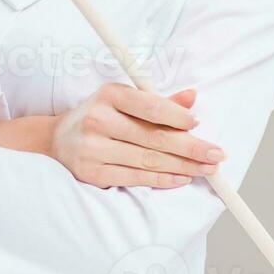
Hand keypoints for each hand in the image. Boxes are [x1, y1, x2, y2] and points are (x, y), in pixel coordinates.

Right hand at [49, 83, 223, 188]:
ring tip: (205, 169)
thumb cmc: (99, 116)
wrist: (57, 140)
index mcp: (108, 95)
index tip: (198, 124)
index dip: (177, 116)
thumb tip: (191, 98)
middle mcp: (98, 120)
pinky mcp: (93, 172)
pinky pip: (135, 178)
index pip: (150, 106)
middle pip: (153, 137)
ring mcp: (93, 148)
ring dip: (182, 167)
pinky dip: (162, 179)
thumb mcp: (123, 101)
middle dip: (190, 148)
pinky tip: (182, 178)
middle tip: (216, 155)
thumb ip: (157, 101)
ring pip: (147, 160)